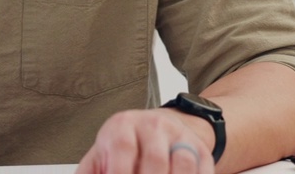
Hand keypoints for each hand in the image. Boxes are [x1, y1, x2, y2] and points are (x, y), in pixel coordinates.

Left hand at [75, 109, 214, 173]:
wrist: (158, 126)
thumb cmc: (124, 146)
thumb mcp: (101, 154)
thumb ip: (90, 172)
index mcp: (122, 125)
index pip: (122, 146)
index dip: (120, 171)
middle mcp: (153, 125)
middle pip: (155, 159)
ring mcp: (179, 136)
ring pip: (183, 163)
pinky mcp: (200, 149)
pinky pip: (203, 168)